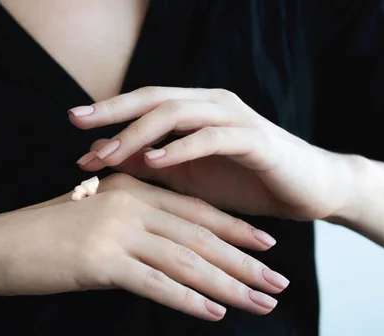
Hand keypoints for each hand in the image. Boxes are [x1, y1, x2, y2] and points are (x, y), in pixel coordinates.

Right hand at [0, 174, 288, 320]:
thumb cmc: (41, 234)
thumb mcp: (92, 216)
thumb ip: (131, 223)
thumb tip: (165, 245)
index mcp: (132, 191)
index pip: (195, 212)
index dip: (236, 231)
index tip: (267, 249)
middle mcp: (130, 206)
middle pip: (201, 238)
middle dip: (245, 263)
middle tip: (280, 283)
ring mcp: (116, 232)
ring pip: (187, 261)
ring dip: (229, 286)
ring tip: (261, 305)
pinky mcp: (100, 261)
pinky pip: (156, 284)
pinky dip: (189, 300)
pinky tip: (215, 313)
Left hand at [70, 87, 358, 220]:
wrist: (309, 190)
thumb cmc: (247, 183)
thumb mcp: (189, 176)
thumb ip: (150, 164)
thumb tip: (103, 158)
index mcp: (196, 111)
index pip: (144, 102)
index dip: (110, 111)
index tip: (74, 123)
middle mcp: (212, 105)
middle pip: (154, 98)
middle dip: (114, 111)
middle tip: (78, 123)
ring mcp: (234, 118)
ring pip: (177, 113)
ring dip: (140, 133)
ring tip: (109, 152)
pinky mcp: (254, 139)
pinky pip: (211, 137)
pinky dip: (180, 147)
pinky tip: (155, 160)